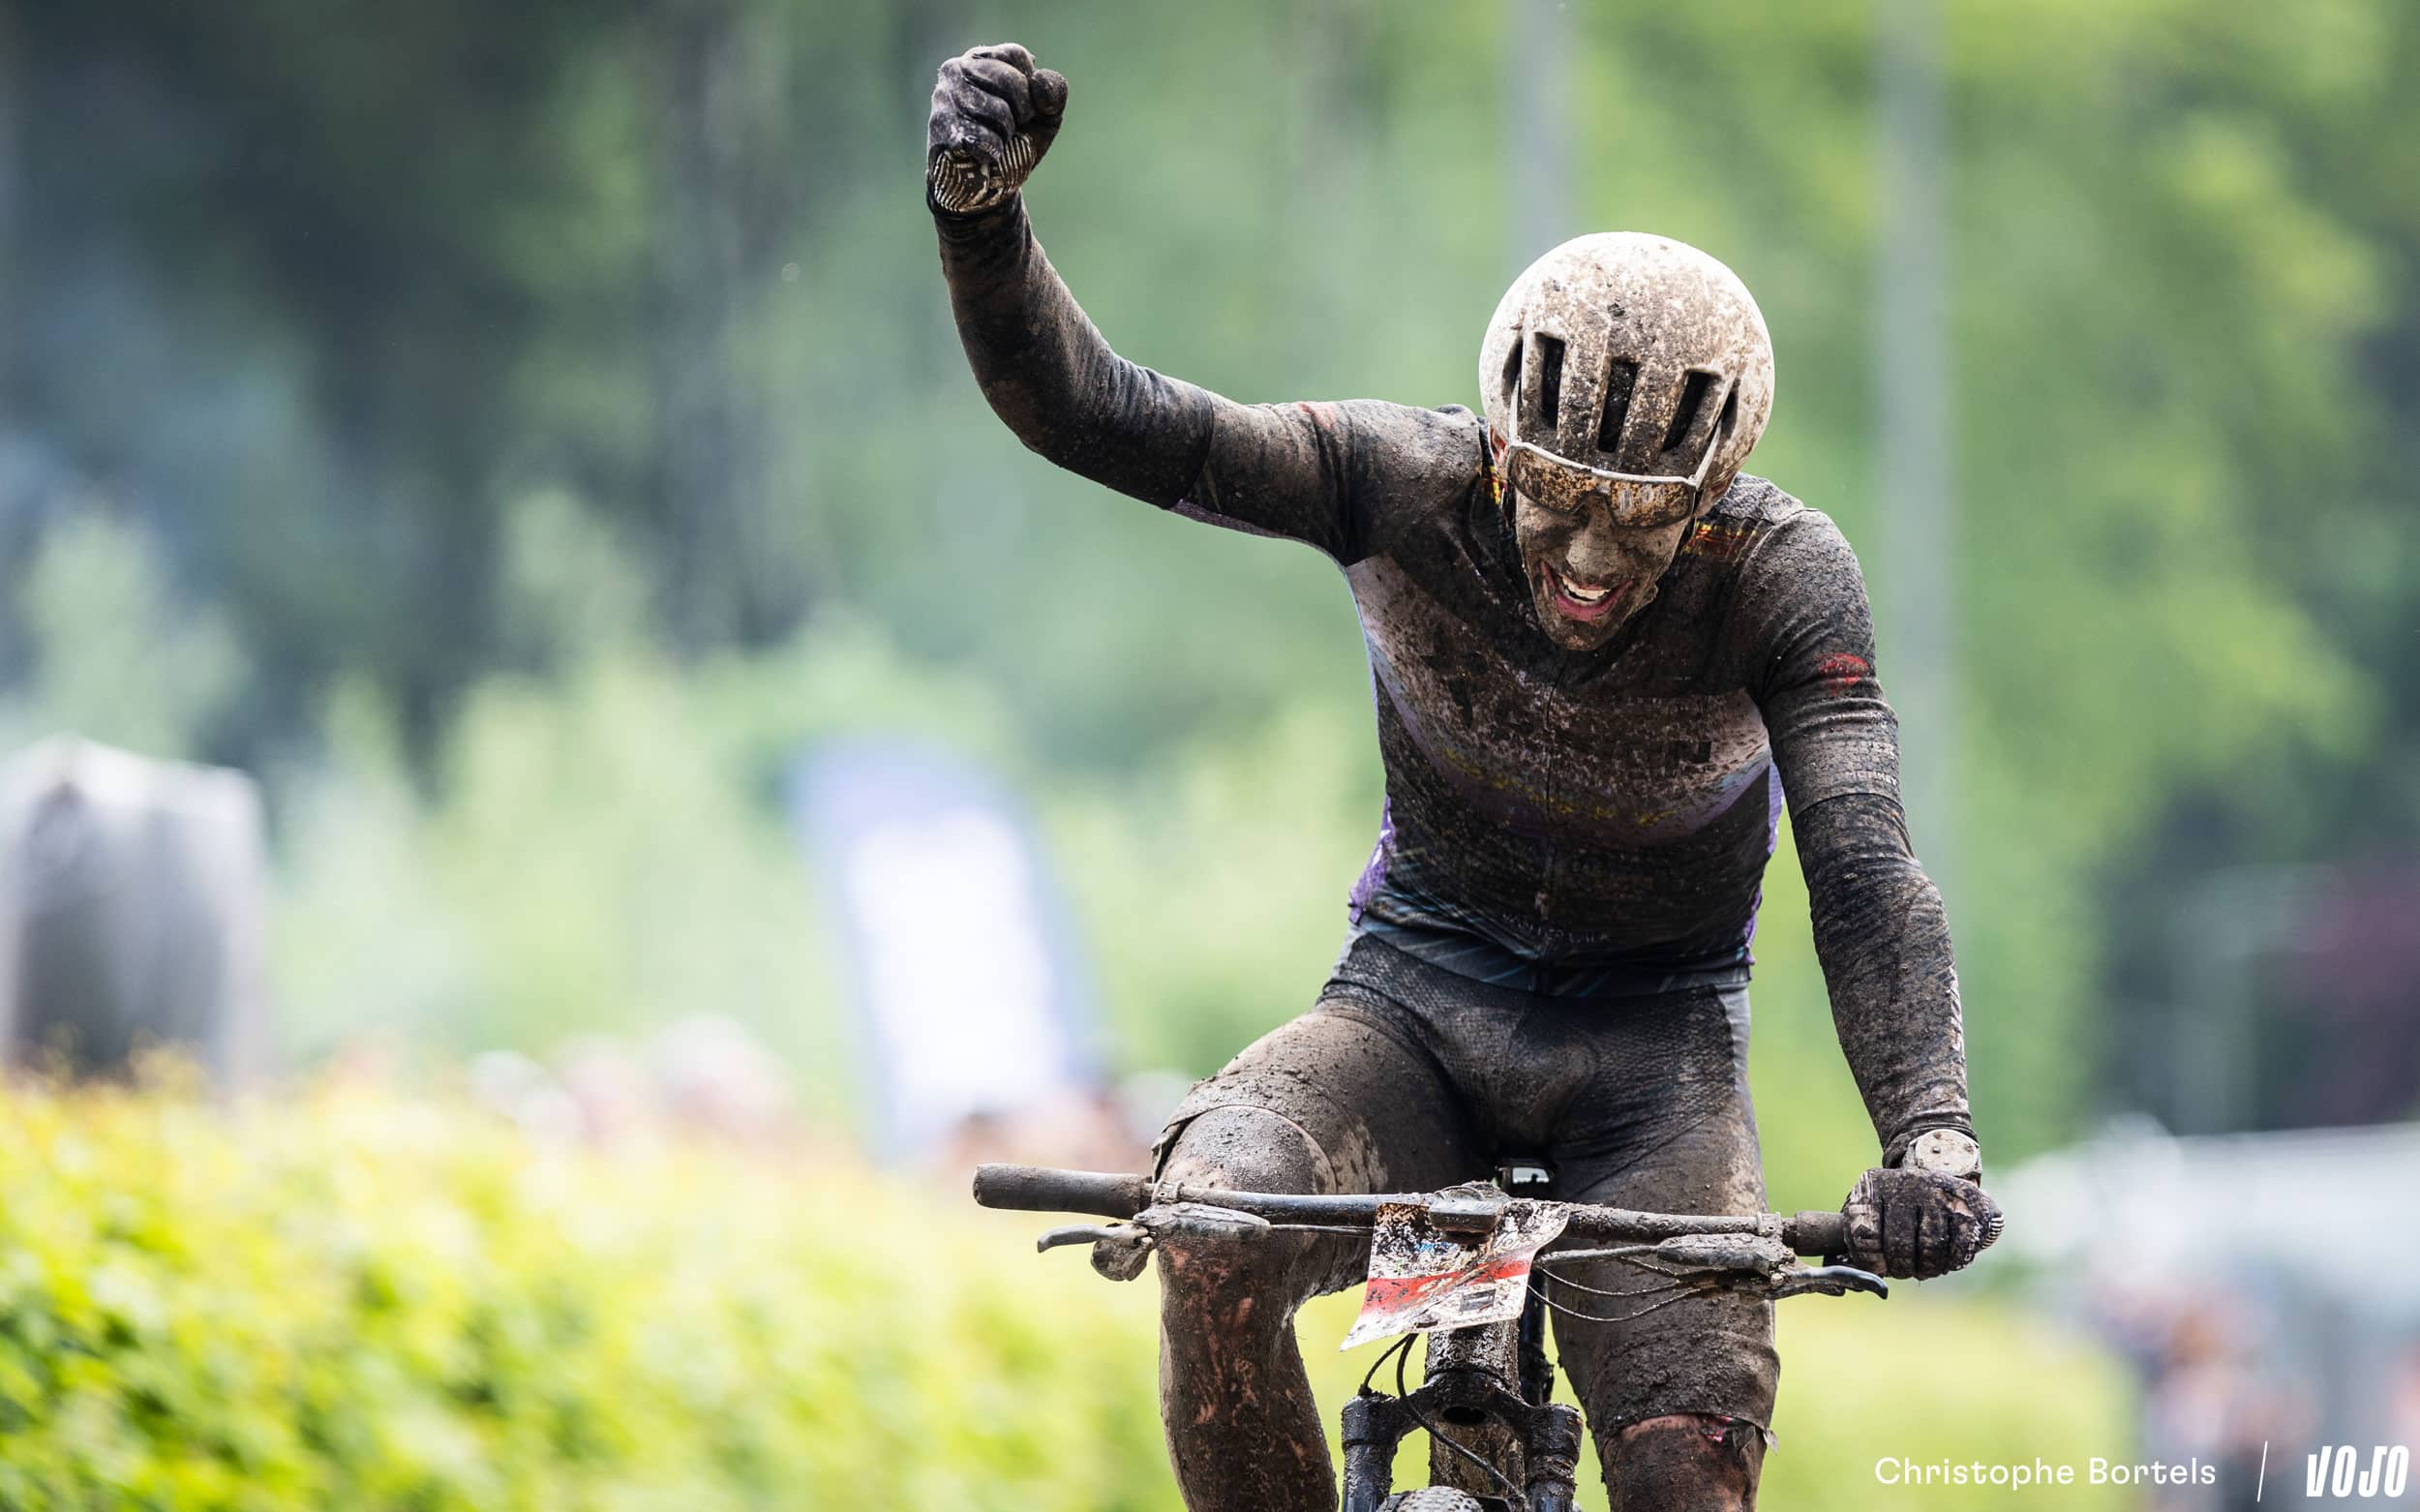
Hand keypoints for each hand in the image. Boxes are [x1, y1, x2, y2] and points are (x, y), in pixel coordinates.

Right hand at [927, 43, 1068, 213]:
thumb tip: (1038, 80)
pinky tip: (982, 156)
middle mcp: (957, 69)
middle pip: (1009, 81)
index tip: (1022, 109)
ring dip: (1005, 137)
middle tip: (1008, 130)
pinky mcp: (939, 126)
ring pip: (997, 112)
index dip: (1029, 90)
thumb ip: (1054, 92)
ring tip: (992, 142)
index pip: (1015, 55)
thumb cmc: (1015, 145)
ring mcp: (944, 96)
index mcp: (983, 59)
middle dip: (1020, 114)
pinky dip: (992, 153)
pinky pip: (982, 138)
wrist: (988, 189)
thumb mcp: (1045, 117)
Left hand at [1839, 1166, 2002, 1279]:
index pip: (1864, 1234)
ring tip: (1923, 1267)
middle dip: (1901, 1268)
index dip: (1870, 1261)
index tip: (1878, 1266)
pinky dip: (1952, 1262)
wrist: (1937, 1167)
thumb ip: (1855, 1239)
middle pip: (1899, 1246)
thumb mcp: (1867, 1210)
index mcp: (1872, 1186)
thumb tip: (1841, 1270)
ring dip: (1927, 1268)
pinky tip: (1945, 1260)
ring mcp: (1938, 1191)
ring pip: (1930, 1248)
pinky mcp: (1969, 1201)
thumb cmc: (1894, 1204)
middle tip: (1903, 1270)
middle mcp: (1905, 1183)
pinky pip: (1960, 1245)